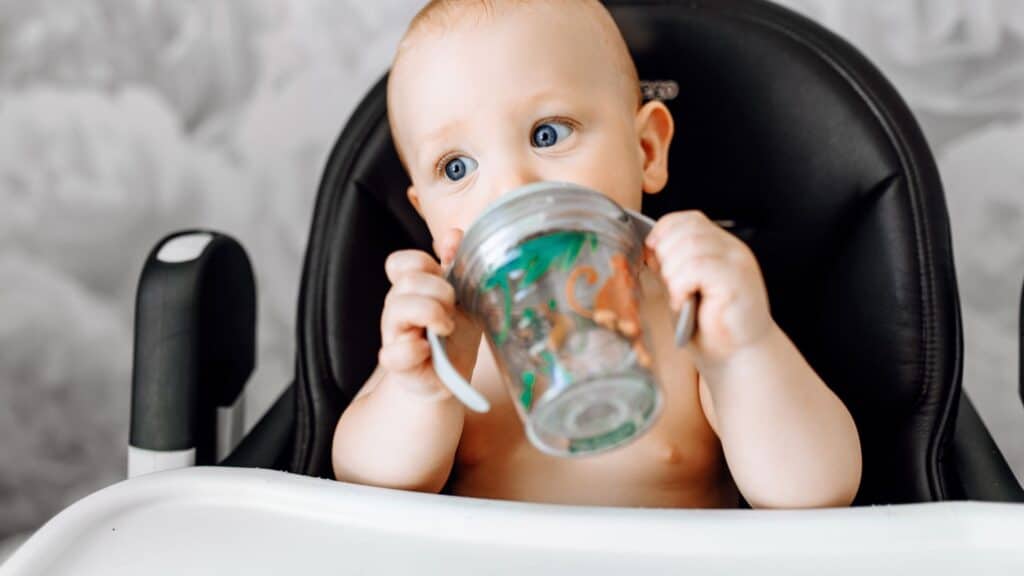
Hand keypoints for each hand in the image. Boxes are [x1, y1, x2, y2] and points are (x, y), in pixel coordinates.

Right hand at [379, 229, 481, 395]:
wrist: (452, 378)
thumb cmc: (454, 337)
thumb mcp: (464, 298)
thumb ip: (457, 266)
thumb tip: (453, 234)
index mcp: (411, 290)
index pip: (399, 262)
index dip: (423, 264)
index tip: (447, 278)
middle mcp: (396, 309)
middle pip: (406, 282)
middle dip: (440, 291)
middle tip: (454, 309)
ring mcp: (393, 336)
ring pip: (396, 309)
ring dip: (431, 313)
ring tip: (447, 327)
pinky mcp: (397, 364)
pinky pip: (392, 353)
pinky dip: (413, 349)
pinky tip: (429, 350)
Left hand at [646, 211, 773, 367]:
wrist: (737, 356)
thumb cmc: (710, 327)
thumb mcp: (683, 287)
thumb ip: (672, 264)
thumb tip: (650, 247)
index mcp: (720, 247)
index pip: (689, 219)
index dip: (664, 230)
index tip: (651, 253)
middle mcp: (731, 250)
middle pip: (686, 230)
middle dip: (666, 255)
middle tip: (669, 284)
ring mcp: (737, 263)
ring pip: (690, 246)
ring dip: (672, 273)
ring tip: (678, 296)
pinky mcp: (736, 280)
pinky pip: (697, 267)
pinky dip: (681, 285)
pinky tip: (684, 302)